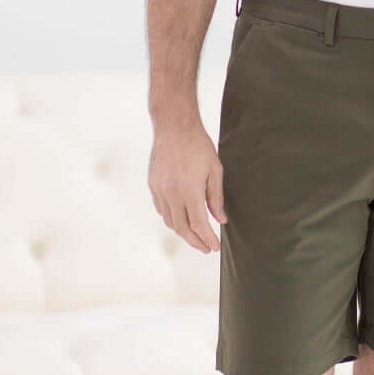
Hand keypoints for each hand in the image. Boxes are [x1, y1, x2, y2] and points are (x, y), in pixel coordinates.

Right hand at [147, 117, 227, 254]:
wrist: (174, 126)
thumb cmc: (198, 145)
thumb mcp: (214, 170)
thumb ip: (216, 197)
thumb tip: (220, 219)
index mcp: (190, 190)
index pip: (199, 224)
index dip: (207, 238)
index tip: (214, 247)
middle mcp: (172, 194)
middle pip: (182, 228)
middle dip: (195, 242)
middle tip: (205, 248)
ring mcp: (159, 190)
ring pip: (169, 221)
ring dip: (182, 232)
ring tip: (195, 235)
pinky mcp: (152, 185)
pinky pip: (161, 209)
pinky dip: (171, 218)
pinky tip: (180, 218)